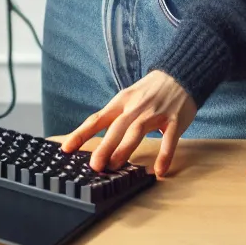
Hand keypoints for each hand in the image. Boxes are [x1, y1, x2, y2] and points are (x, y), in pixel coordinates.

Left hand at [61, 70, 194, 177]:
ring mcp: (155, 113)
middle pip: (117, 127)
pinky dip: (164, 155)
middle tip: (94, 165)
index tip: (66, 148)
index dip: (81, 133)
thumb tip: (97, 141)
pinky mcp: (174, 120)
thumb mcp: (128, 97)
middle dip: (104, 146)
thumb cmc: (149, 91)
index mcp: (121, 101)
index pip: (97, 118)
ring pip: (137, 131)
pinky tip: (159, 170)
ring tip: (115, 165)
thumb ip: (115, 117)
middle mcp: (136, 107)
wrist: (179, 73)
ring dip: (125, 148)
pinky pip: (169, 139)